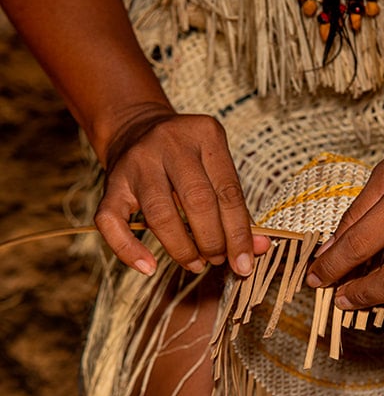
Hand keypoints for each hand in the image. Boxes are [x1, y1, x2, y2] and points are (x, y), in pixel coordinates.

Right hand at [94, 107, 269, 276]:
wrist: (137, 128)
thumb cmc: (188, 158)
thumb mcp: (216, 168)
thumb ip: (237, 207)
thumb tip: (260, 249)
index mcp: (205, 134)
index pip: (228, 191)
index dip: (239, 233)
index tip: (245, 263)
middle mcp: (170, 143)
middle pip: (198, 201)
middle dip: (213, 241)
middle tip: (218, 260)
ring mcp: (137, 162)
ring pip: (160, 214)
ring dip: (182, 249)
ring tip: (196, 263)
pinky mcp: (110, 182)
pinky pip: (112, 222)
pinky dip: (129, 250)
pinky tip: (149, 267)